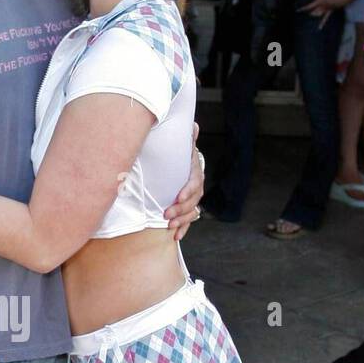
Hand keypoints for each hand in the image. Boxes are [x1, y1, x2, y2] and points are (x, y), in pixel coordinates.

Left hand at [164, 121, 203, 241]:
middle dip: (180, 209)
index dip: (188, 191)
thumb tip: (193, 126)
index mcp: (195, 172)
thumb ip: (186, 139)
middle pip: (193, 201)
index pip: (194, 183)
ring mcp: (193, 200)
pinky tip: (176, 236)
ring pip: (191, 212)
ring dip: (182, 221)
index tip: (178, 197)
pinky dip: (183, 229)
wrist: (181, 165)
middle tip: (166, 214)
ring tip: (169, 227)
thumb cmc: (179, 156)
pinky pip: (188, 221)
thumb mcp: (182, 146)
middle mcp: (196, 188)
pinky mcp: (187, 209)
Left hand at [299, 0, 350, 23]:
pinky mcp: (330, 12)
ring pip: (317, 14)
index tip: (297, 10)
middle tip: (301, 13)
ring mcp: (325, 10)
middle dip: (307, 12)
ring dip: (313, 15)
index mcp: (319, 2)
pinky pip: (325, 19)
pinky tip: (319, 28)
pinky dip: (322, 23)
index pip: (309, 7)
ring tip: (309, 16)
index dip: (303, 9)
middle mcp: (321, 8)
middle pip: (312, 11)